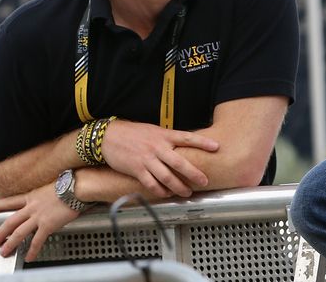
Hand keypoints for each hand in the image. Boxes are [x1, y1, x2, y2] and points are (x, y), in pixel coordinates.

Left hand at [0, 183, 79, 261]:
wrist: (77, 188)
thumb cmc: (69, 185)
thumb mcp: (51, 186)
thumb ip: (45, 194)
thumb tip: (48, 198)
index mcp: (33, 196)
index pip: (11, 201)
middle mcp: (32, 207)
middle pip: (11, 221)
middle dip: (0, 232)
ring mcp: (38, 216)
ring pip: (19, 233)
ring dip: (10, 244)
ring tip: (4, 252)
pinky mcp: (47, 225)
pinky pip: (37, 241)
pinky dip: (32, 250)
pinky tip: (29, 257)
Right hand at [102, 120, 219, 197]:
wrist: (109, 137)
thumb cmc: (133, 133)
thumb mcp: (153, 131)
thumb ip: (167, 139)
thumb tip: (183, 146)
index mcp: (164, 135)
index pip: (187, 137)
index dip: (203, 142)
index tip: (216, 147)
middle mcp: (157, 147)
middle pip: (180, 162)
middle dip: (194, 174)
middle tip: (204, 181)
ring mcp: (147, 159)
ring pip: (167, 177)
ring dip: (179, 187)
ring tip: (187, 193)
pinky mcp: (137, 169)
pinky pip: (152, 184)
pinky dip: (161, 191)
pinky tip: (167, 194)